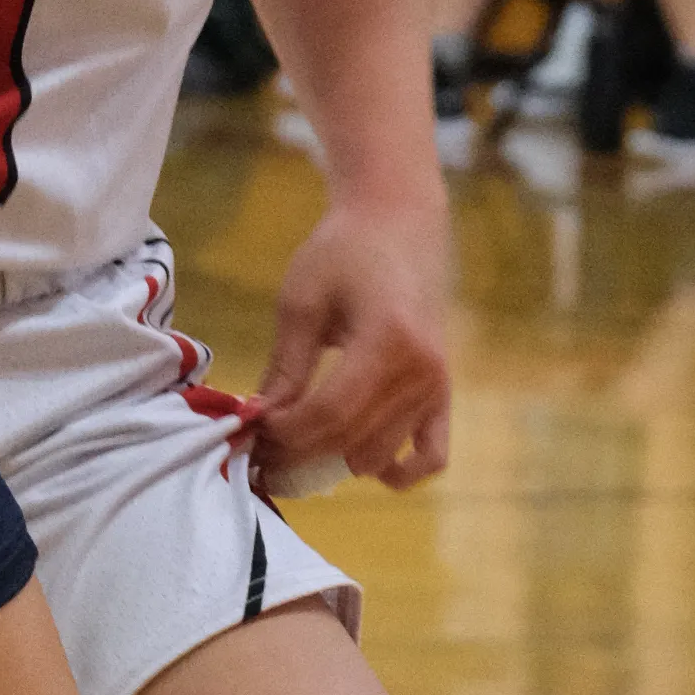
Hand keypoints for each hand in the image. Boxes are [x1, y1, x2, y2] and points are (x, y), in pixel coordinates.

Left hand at [235, 194, 451, 492]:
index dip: (285, 433)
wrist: (399, 223)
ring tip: (292, 446)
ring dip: (333, 462)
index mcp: (388, 342)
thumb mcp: (302, 302)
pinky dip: (398, 471)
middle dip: (298, 453)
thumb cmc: (344, 252)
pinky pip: (432, 456)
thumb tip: (258, 421)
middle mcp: (422, 373)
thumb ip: (285, 368)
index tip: (250, 431)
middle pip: (350, 440)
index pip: (329, 413)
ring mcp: (438, 387)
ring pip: (379, 455)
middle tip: (259, 449)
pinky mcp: (444, 393)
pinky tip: (356, 461)